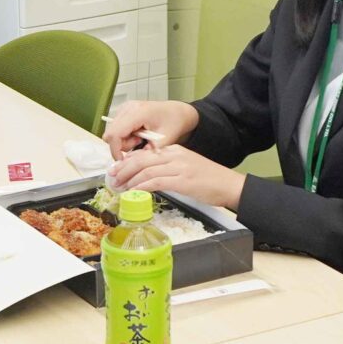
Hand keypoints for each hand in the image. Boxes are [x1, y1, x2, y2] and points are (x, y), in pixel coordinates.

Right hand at [103, 99, 195, 160]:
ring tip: (141, 139)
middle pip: (111, 134)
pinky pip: (116, 129)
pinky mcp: (124, 110)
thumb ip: (147, 153)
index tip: (124, 161)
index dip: (116, 150)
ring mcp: (125, 107)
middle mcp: (128, 107)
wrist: (177, 112)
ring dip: (124, 141)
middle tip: (139, 145)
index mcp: (138, 112)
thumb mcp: (164, 141)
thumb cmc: (173, 122)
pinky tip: (138, 134)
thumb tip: (131, 164)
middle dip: (122, 145)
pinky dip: (125, 136)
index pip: (115, 134)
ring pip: (112, 132)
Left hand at [106, 142, 245, 211]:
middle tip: (112, 178)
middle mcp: (174, 155)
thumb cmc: (209, 180)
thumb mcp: (186, 168)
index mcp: (175, 150)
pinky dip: (141, 187)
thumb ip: (168, 169)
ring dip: (129, 180)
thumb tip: (148, 176)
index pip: (145, 153)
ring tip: (119, 188)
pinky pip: (155, 182)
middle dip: (123, 169)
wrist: (230, 185)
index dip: (127, 161)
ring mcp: (178, 167)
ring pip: (145, 170)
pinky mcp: (182, 180)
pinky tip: (133, 192)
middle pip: (141, 159)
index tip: (116, 169)